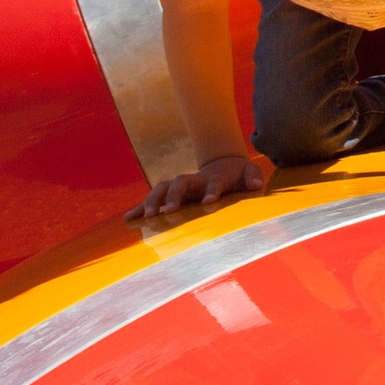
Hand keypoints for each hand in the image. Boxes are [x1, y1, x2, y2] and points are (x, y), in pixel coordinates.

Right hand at [126, 152, 269, 219]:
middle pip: (180, 182)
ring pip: (162, 188)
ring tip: (147, 217)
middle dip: (174, 195)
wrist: (223, 165)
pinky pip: (154, 200)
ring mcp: (181, 187)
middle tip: (171, 211)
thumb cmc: (238, 173)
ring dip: (154, 201)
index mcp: (215, 178)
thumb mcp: (250, 172)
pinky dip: (141, 208)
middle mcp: (194, 181)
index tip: (209, 202)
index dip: (211, 191)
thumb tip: (255, 186)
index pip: (213, 183)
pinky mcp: (172, 196)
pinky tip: (128, 219)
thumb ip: (253, 177)